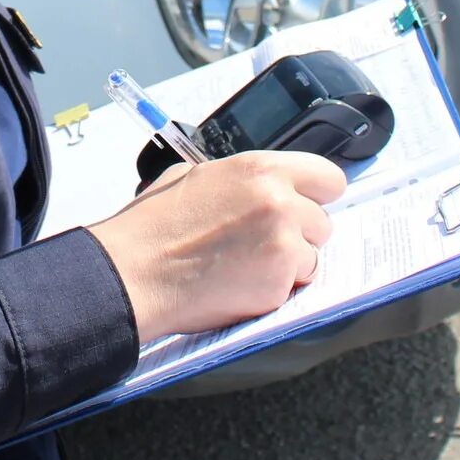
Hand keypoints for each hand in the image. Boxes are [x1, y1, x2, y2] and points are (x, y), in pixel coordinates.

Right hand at [87, 151, 345, 342]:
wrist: (132, 273)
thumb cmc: (152, 228)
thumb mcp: (193, 178)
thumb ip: (238, 181)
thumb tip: (258, 187)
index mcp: (259, 169)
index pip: (327, 176)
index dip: (316, 195)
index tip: (307, 205)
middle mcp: (279, 201)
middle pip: (322, 221)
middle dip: (300, 234)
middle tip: (262, 244)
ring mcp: (283, 243)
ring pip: (312, 257)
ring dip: (289, 265)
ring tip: (245, 267)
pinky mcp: (279, 282)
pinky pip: (296, 287)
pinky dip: (274, 290)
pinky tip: (239, 285)